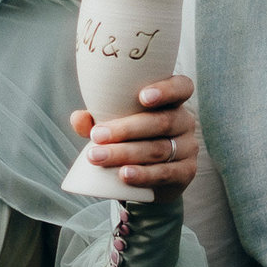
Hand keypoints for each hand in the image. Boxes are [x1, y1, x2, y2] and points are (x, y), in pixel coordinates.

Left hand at [69, 74, 200, 199]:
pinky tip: (125, 174)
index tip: (141, 97)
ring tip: (98, 157)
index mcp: (172, 101)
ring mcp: (188, 148)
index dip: (165, 90)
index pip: (181, 88)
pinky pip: (165, 173)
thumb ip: (97, 120)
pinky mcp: (186, 173)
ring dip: (126, 153)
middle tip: (96, 136)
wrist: (150, 178)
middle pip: (161, 122)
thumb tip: (78, 118)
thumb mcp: (115, 127)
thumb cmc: (131, 140)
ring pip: (159, 149)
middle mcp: (185, 121)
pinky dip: (143, 174)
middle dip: (126, 129)